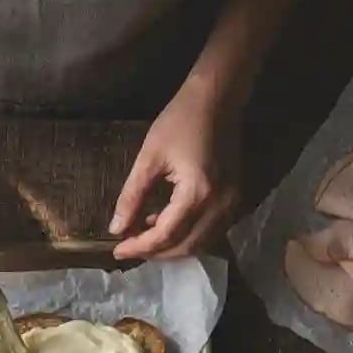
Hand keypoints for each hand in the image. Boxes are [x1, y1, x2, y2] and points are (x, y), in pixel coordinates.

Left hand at [109, 79, 240, 259]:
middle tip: (129, 248)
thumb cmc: (180, 121)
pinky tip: (164, 223)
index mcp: (197, 193)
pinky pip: (210, 231)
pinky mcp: (235, 200)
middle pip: (186, 247)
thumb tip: (117, 229)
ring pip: (200, 244)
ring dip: (171, 247)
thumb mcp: (149, 158)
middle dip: (155, 253)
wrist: (217, 99)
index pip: (166, 235)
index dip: (140, 247)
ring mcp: (232, 204)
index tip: (117, 250)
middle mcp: (220, 205)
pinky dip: (187, 236)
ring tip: (143, 237)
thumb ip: (132, 197)